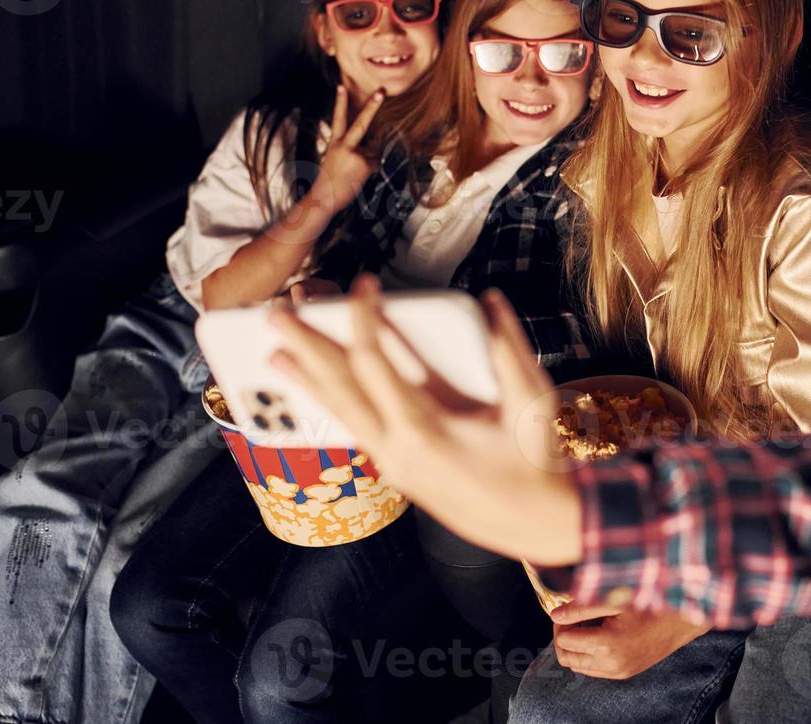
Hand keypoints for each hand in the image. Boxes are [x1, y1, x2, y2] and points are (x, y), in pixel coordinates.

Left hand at [267, 274, 584, 564]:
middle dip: (305, 348)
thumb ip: (508, 348)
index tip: (363, 286)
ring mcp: (392, 465)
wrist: (535, 524)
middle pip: (338, 390)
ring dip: (306, 382)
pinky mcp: (397, 472)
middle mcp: (396, 451)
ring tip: (275, 355)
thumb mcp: (531, 402)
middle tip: (275, 315)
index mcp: (424, 430)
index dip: (363, 319)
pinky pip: (354, 431)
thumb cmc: (536, 463)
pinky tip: (317, 394)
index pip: (374, 364)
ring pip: (339, 416)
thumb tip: (490, 300)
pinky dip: (331, 407)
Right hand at [307, 85, 384, 215]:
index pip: (338, 118)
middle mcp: (344, 146)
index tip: (341, 87)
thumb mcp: (338, 158)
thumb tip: (375, 145)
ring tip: (353, 172)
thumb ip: (355, 147)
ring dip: (369, 159)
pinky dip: (372, 168)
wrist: (325, 197)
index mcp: (335, 142)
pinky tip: (359, 176)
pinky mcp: (364, 165)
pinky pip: (376, 162)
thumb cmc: (332, 178)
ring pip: (373, 150)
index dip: (340, 102)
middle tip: (381, 92)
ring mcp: (355, 156)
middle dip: (371, 107)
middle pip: (360, 123)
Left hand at [550, 600, 708, 679]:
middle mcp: (611, 663)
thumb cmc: (649, 603)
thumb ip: (582, 607)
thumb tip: (554, 615)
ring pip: (578, 666)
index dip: (561, 623)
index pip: (563, 640)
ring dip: (575, 647)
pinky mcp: (625, 673)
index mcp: (607, 643)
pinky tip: (598, 635)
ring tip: (586, 625)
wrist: (681, 621)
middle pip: (567, 657)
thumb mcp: (614, 599)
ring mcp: (618, 671)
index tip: (568, 609)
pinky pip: (594, 670)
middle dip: (563, 636)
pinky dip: (588, 655)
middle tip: (572, 617)